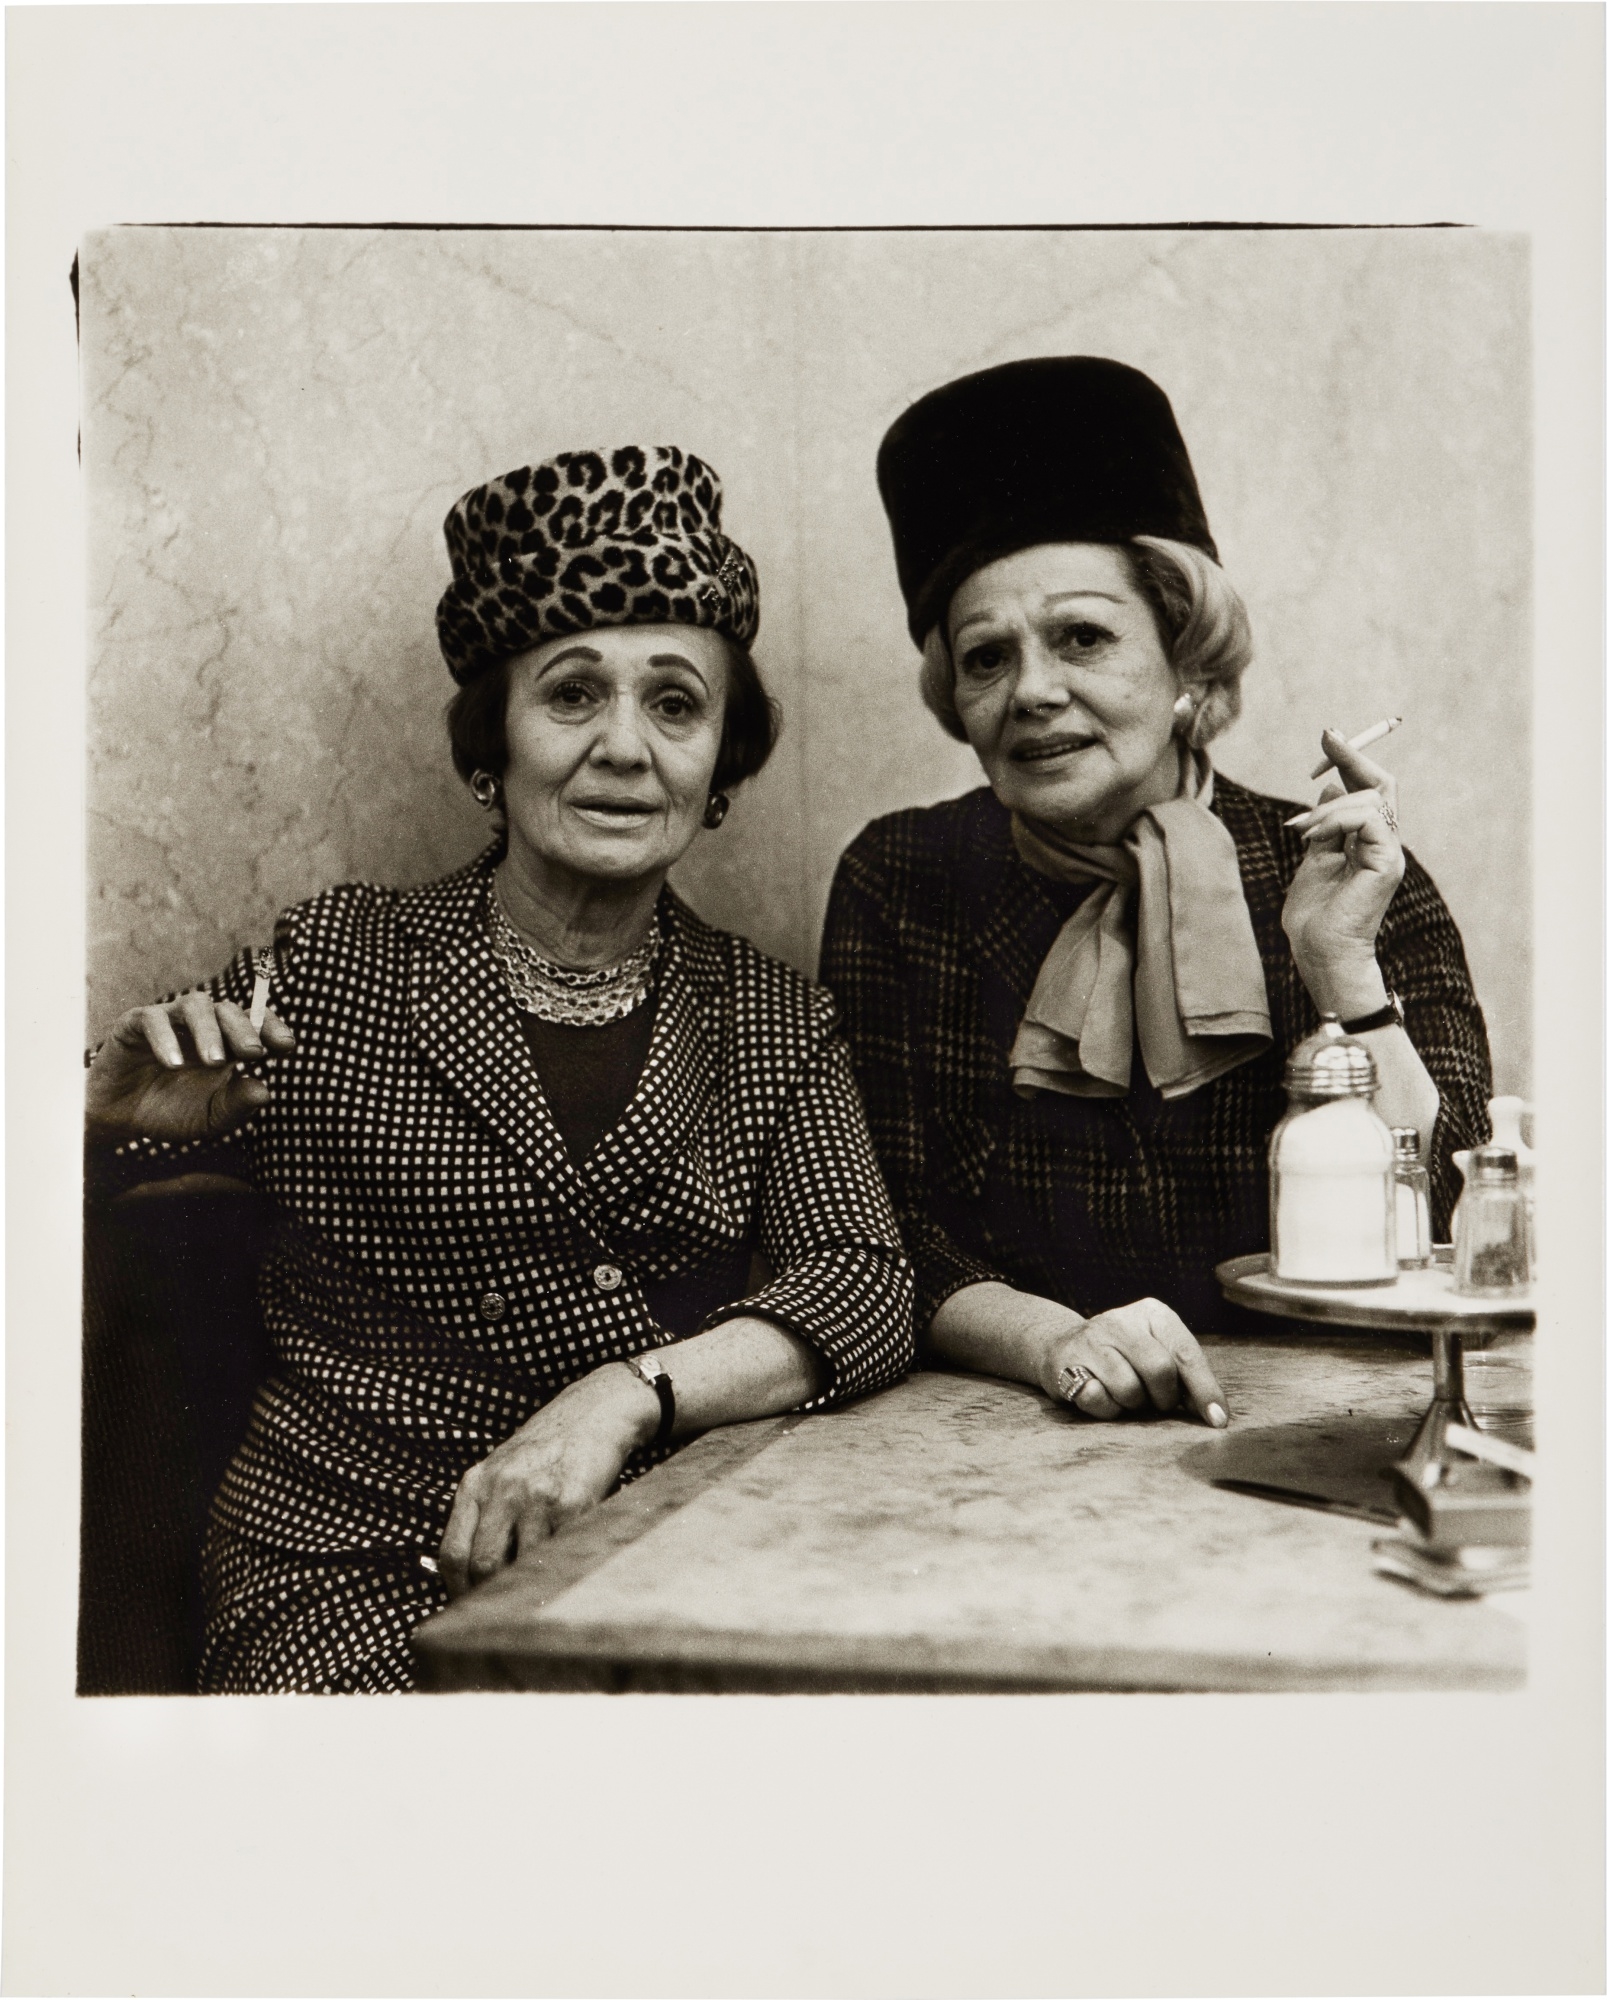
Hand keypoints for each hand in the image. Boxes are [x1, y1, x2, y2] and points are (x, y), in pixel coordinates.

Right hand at [85, 992, 295, 1143]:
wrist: (121, 1119)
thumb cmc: (172, 1113)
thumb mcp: (210, 1118)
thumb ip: (237, 1105)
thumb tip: (265, 1091)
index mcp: (227, 1043)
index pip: (256, 1023)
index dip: (272, 1028)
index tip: (286, 1046)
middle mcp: (201, 1026)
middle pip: (230, 1010)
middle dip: (244, 1030)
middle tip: (252, 1053)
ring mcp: (170, 1020)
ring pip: (195, 1005)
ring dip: (209, 1030)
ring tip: (214, 1061)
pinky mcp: (135, 1024)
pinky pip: (153, 1019)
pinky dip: (165, 1038)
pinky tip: (173, 1064)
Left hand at [438, 1363, 657, 1597]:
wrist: (595, 1411)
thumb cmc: (547, 1449)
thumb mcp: (500, 1471)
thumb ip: (483, 1513)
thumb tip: (468, 1576)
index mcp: (476, 1483)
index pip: (452, 1553)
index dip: (457, 1590)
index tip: (469, 1607)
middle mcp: (501, 1489)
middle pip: (482, 1565)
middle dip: (490, 1598)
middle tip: (501, 1612)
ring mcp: (536, 1496)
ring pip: (520, 1566)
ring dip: (526, 1588)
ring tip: (534, 1594)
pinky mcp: (572, 1503)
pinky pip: (557, 1553)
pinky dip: (557, 1570)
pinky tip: (561, 1570)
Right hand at [1038, 1298, 1228, 1426]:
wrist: (1062, 1347)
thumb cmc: (1124, 1357)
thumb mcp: (1158, 1354)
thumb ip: (1186, 1378)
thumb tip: (1215, 1414)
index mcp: (1153, 1314)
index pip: (1186, 1353)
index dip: (1205, 1389)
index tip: (1218, 1420)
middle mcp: (1120, 1321)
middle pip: (1160, 1370)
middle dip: (1163, 1397)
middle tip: (1154, 1401)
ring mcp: (1090, 1339)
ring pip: (1129, 1389)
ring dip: (1132, 1404)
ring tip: (1123, 1393)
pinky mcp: (1065, 1362)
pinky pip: (1098, 1400)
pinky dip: (1106, 1408)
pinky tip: (1101, 1394)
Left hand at [1280, 729, 1404, 1014]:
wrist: (1320, 953)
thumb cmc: (1314, 917)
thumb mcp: (1313, 860)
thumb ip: (1325, 828)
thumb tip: (1330, 791)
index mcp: (1369, 843)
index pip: (1369, 790)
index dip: (1352, 760)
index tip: (1330, 736)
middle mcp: (1384, 844)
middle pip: (1381, 784)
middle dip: (1351, 757)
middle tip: (1327, 737)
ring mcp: (1389, 853)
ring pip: (1369, 798)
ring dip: (1326, 807)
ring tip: (1299, 831)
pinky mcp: (1386, 862)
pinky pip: (1367, 819)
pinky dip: (1336, 819)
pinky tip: (1313, 837)